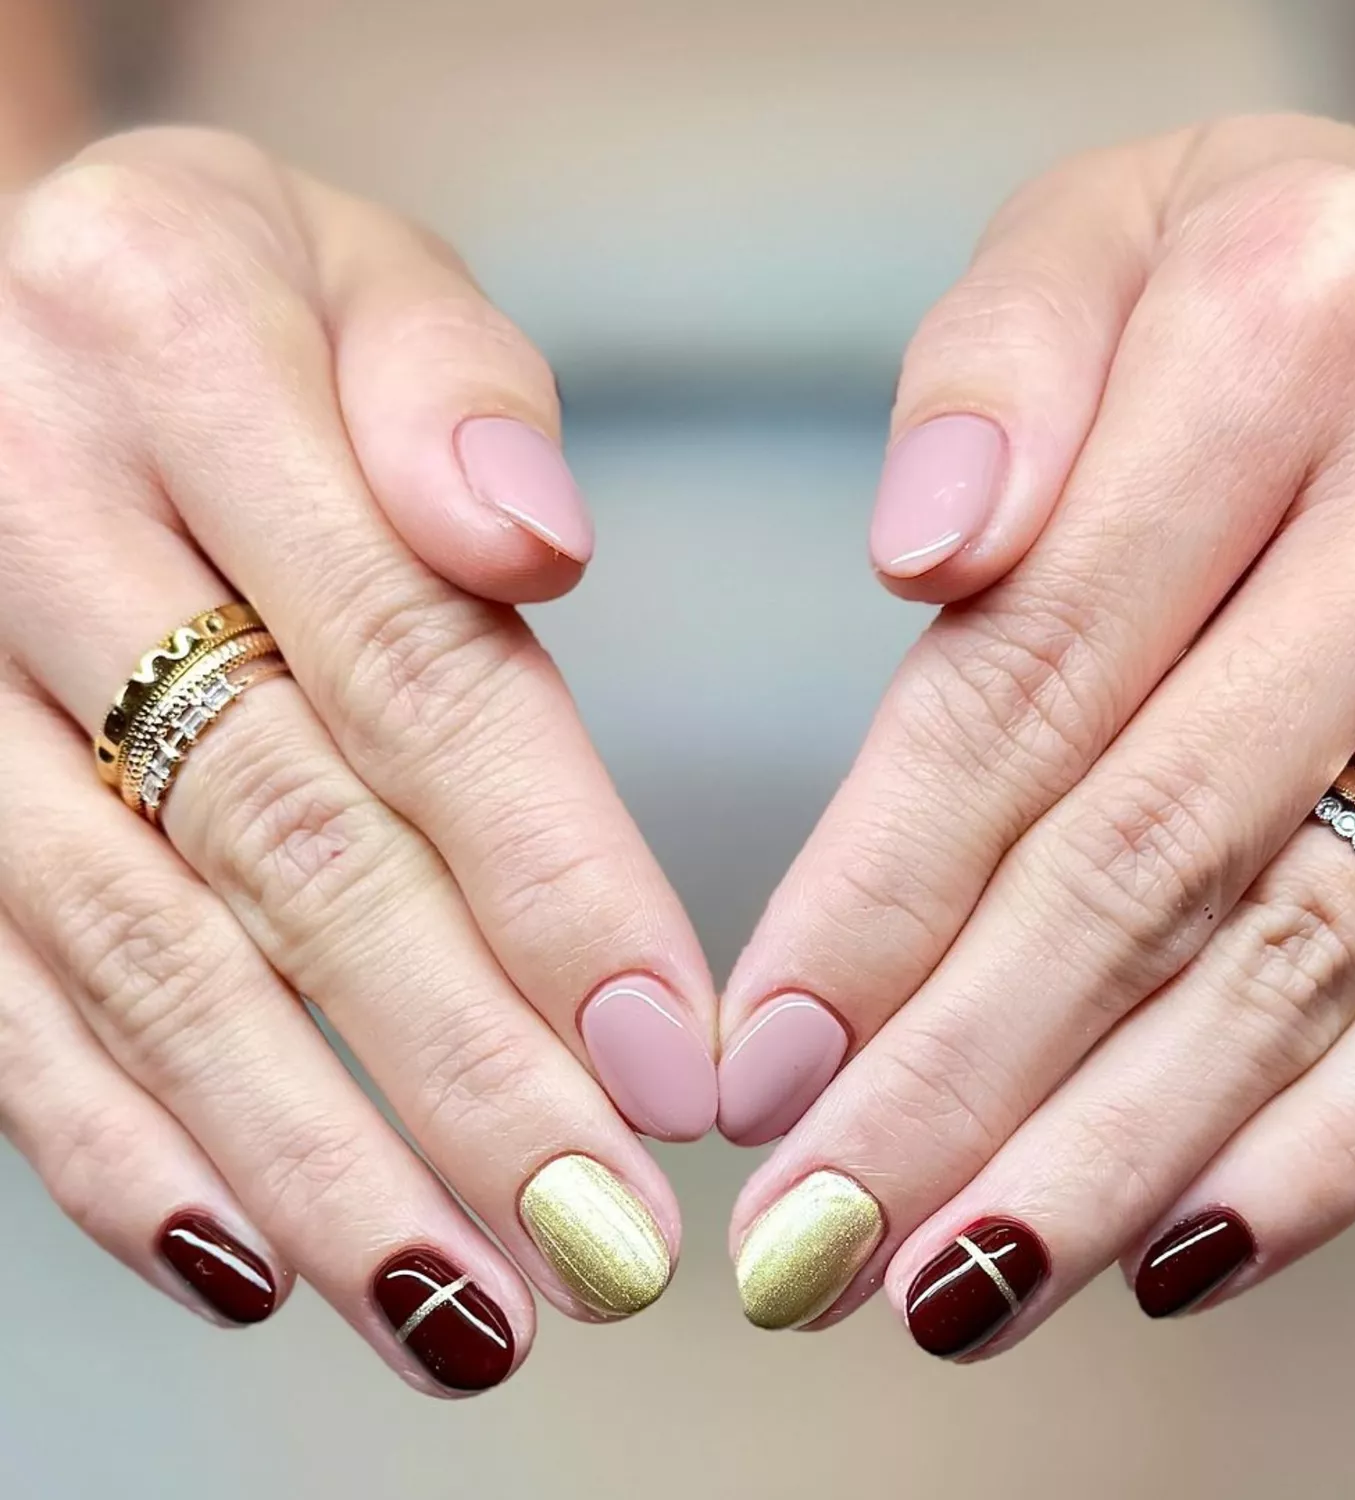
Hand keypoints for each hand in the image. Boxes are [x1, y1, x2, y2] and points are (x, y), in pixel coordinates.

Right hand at [0, 127, 717, 1394]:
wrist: (17, 298)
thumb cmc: (243, 302)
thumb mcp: (354, 265)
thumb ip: (454, 393)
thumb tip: (531, 544)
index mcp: (172, 352)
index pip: (403, 663)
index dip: (549, 875)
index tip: (672, 1055)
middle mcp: (26, 517)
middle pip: (283, 844)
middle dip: (458, 1070)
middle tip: (606, 1243)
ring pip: (140, 959)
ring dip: (310, 1160)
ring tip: (465, 1311)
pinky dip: (116, 1148)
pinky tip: (252, 1261)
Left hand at [719, 112, 1354, 1353]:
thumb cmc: (1246, 272)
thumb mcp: (1101, 233)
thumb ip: (993, 374)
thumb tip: (920, 555)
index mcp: (1282, 342)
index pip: (1028, 682)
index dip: (881, 892)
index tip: (761, 1060)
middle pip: (1149, 854)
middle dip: (962, 1077)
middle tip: (810, 1246)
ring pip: (1299, 962)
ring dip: (1108, 1154)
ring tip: (948, 1289)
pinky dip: (1320, 1148)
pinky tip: (1170, 1251)